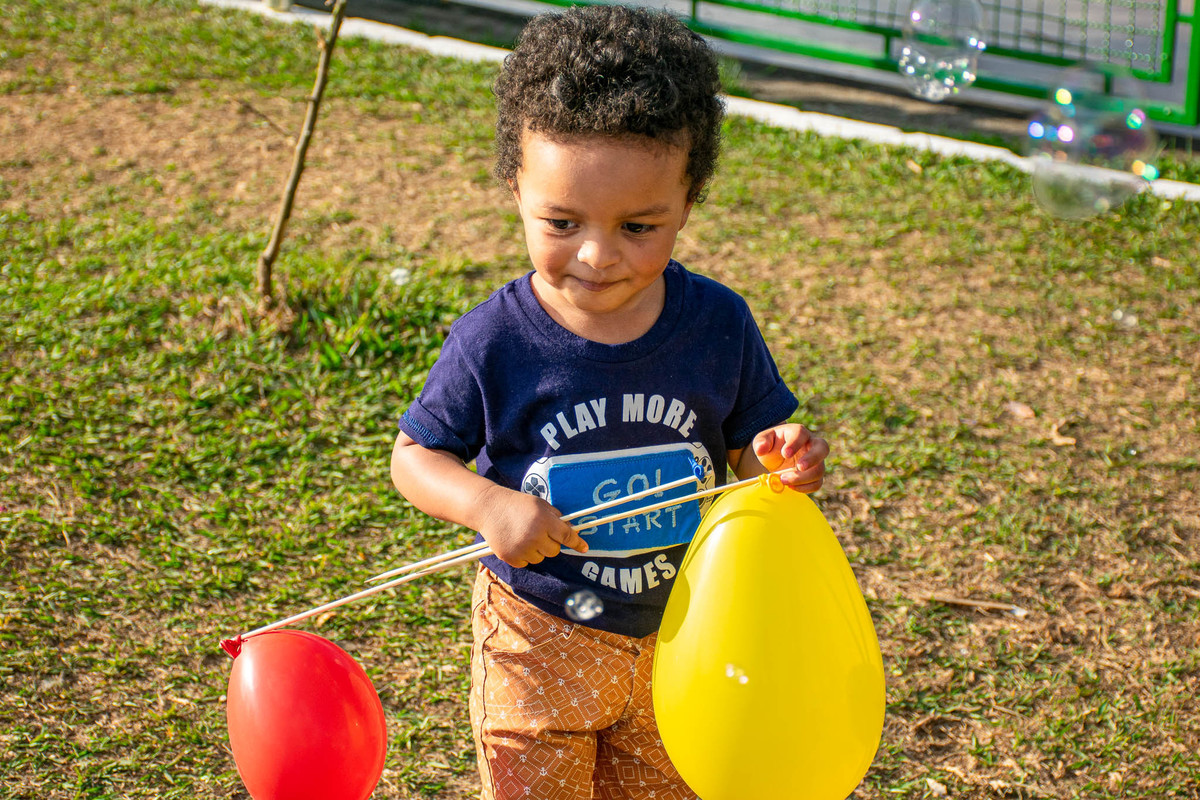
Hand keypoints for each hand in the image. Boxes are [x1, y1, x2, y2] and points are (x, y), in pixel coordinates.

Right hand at [474, 484, 589, 567]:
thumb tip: (570, 530)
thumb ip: (555, 516)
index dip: (577, 543)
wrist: (488, 508)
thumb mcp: (539, 504)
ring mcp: (522, 548)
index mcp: (544, 520)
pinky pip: (527, 563)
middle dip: (551, 543)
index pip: (566, 536)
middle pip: (555, 550)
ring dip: (537, 549)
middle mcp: (534, 536)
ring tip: (524, 535)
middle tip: (539, 532)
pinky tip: (516, 542)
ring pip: (541, 558)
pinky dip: (524, 555)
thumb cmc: (517, 504)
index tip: (585, 548)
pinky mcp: (510, 557)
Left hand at [752, 423, 827, 492]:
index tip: (785, 454)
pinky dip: (804, 488)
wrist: (776, 458)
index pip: (801, 434)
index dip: (795, 443)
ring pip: (819, 470)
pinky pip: (817, 483)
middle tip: (799, 467)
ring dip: (802, 478)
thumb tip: (761, 449)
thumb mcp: (762, 441)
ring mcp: (816, 461)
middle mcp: (811, 444)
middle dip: (811, 459)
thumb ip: (760, 442)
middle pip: (822, 448)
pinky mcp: (815, 475)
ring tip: (784, 480)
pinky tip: (790, 487)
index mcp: (798, 432)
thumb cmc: (771, 446)